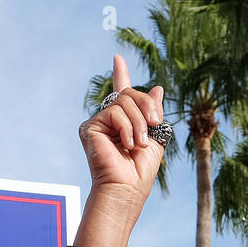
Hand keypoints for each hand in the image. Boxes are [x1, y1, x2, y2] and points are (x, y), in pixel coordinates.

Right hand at [77, 55, 165, 205]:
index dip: (120, 74)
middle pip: (130, 94)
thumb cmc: (140, 171)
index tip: (117, 58)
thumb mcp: (155, 137)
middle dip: (147, 107)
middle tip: (154, 125)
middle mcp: (109, 120)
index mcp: (124, 122)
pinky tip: (127, 144)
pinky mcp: (90, 127)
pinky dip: (126, 126)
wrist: (126, 189)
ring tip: (138, 144)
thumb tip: (157, 88)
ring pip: (124, 101)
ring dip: (139, 122)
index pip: (122, 93)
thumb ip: (154, 112)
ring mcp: (98, 123)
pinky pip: (114, 111)